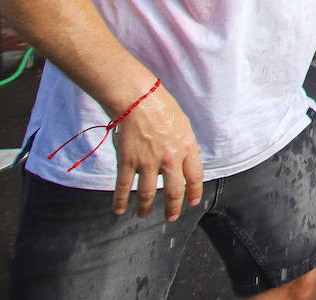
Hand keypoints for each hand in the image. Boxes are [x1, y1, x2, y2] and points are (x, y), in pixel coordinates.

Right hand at [110, 83, 203, 220]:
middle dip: (173, 208)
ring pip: (148, 194)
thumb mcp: (184, 123)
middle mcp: (170, 159)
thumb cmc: (162, 106)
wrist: (137, 99)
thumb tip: (197, 153)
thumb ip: (189, 142)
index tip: (192, 202)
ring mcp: (148, 163)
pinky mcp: (128, 162)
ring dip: (145, 208)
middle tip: (171, 217)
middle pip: (174, 191)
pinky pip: (124, 187)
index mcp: (187, 148)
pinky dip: (120, 201)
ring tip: (143, 216)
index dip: (194, 192)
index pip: (195, 176)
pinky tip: (118, 211)